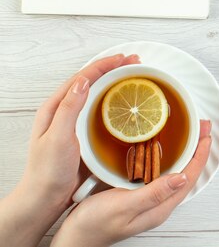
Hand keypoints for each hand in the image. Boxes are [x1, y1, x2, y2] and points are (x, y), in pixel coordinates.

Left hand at [0, 54, 138, 246]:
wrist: (46, 198)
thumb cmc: (48, 171)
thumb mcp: (57, 138)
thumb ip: (69, 109)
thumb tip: (83, 81)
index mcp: (55, 108)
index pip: (82, 77)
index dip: (104, 65)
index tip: (123, 58)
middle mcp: (64, 111)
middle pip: (91, 81)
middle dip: (113, 68)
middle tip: (134, 62)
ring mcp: (75, 122)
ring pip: (97, 94)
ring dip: (115, 83)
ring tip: (133, 76)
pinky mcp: (85, 134)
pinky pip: (101, 111)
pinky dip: (115, 102)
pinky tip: (127, 104)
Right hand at [52, 120, 211, 246]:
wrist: (73, 236)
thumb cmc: (94, 225)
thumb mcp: (124, 206)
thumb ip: (153, 193)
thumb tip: (182, 177)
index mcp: (160, 207)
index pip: (190, 176)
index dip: (200, 154)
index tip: (206, 134)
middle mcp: (158, 203)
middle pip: (187, 171)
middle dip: (197, 148)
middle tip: (202, 127)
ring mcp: (149, 198)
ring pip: (175, 171)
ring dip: (185, 151)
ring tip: (191, 132)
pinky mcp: (137, 193)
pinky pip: (159, 172)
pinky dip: (167, 156)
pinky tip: (162, 147)